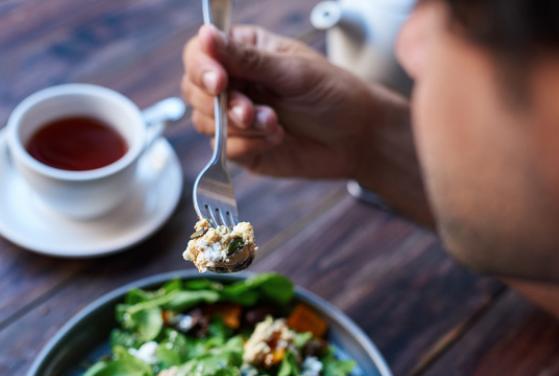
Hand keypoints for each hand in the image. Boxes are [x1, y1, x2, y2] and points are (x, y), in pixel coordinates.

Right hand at [182, 24, 373, 178]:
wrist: (356, 138)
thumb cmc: (332, 94)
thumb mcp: (292, 71)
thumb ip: (248, 59)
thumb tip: (206, 34)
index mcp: (243, 53)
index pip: (199, 54)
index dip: (202, 67)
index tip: (220, 81)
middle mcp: (234, 84)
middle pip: (194, 90)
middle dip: (220, 104)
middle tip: (250, 110)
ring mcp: (235, 118)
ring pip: (205, 122)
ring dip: (239, 126)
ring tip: (275, 124)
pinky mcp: (242, 148)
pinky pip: (223, 149)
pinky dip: (247, 145)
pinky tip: (276, 139)